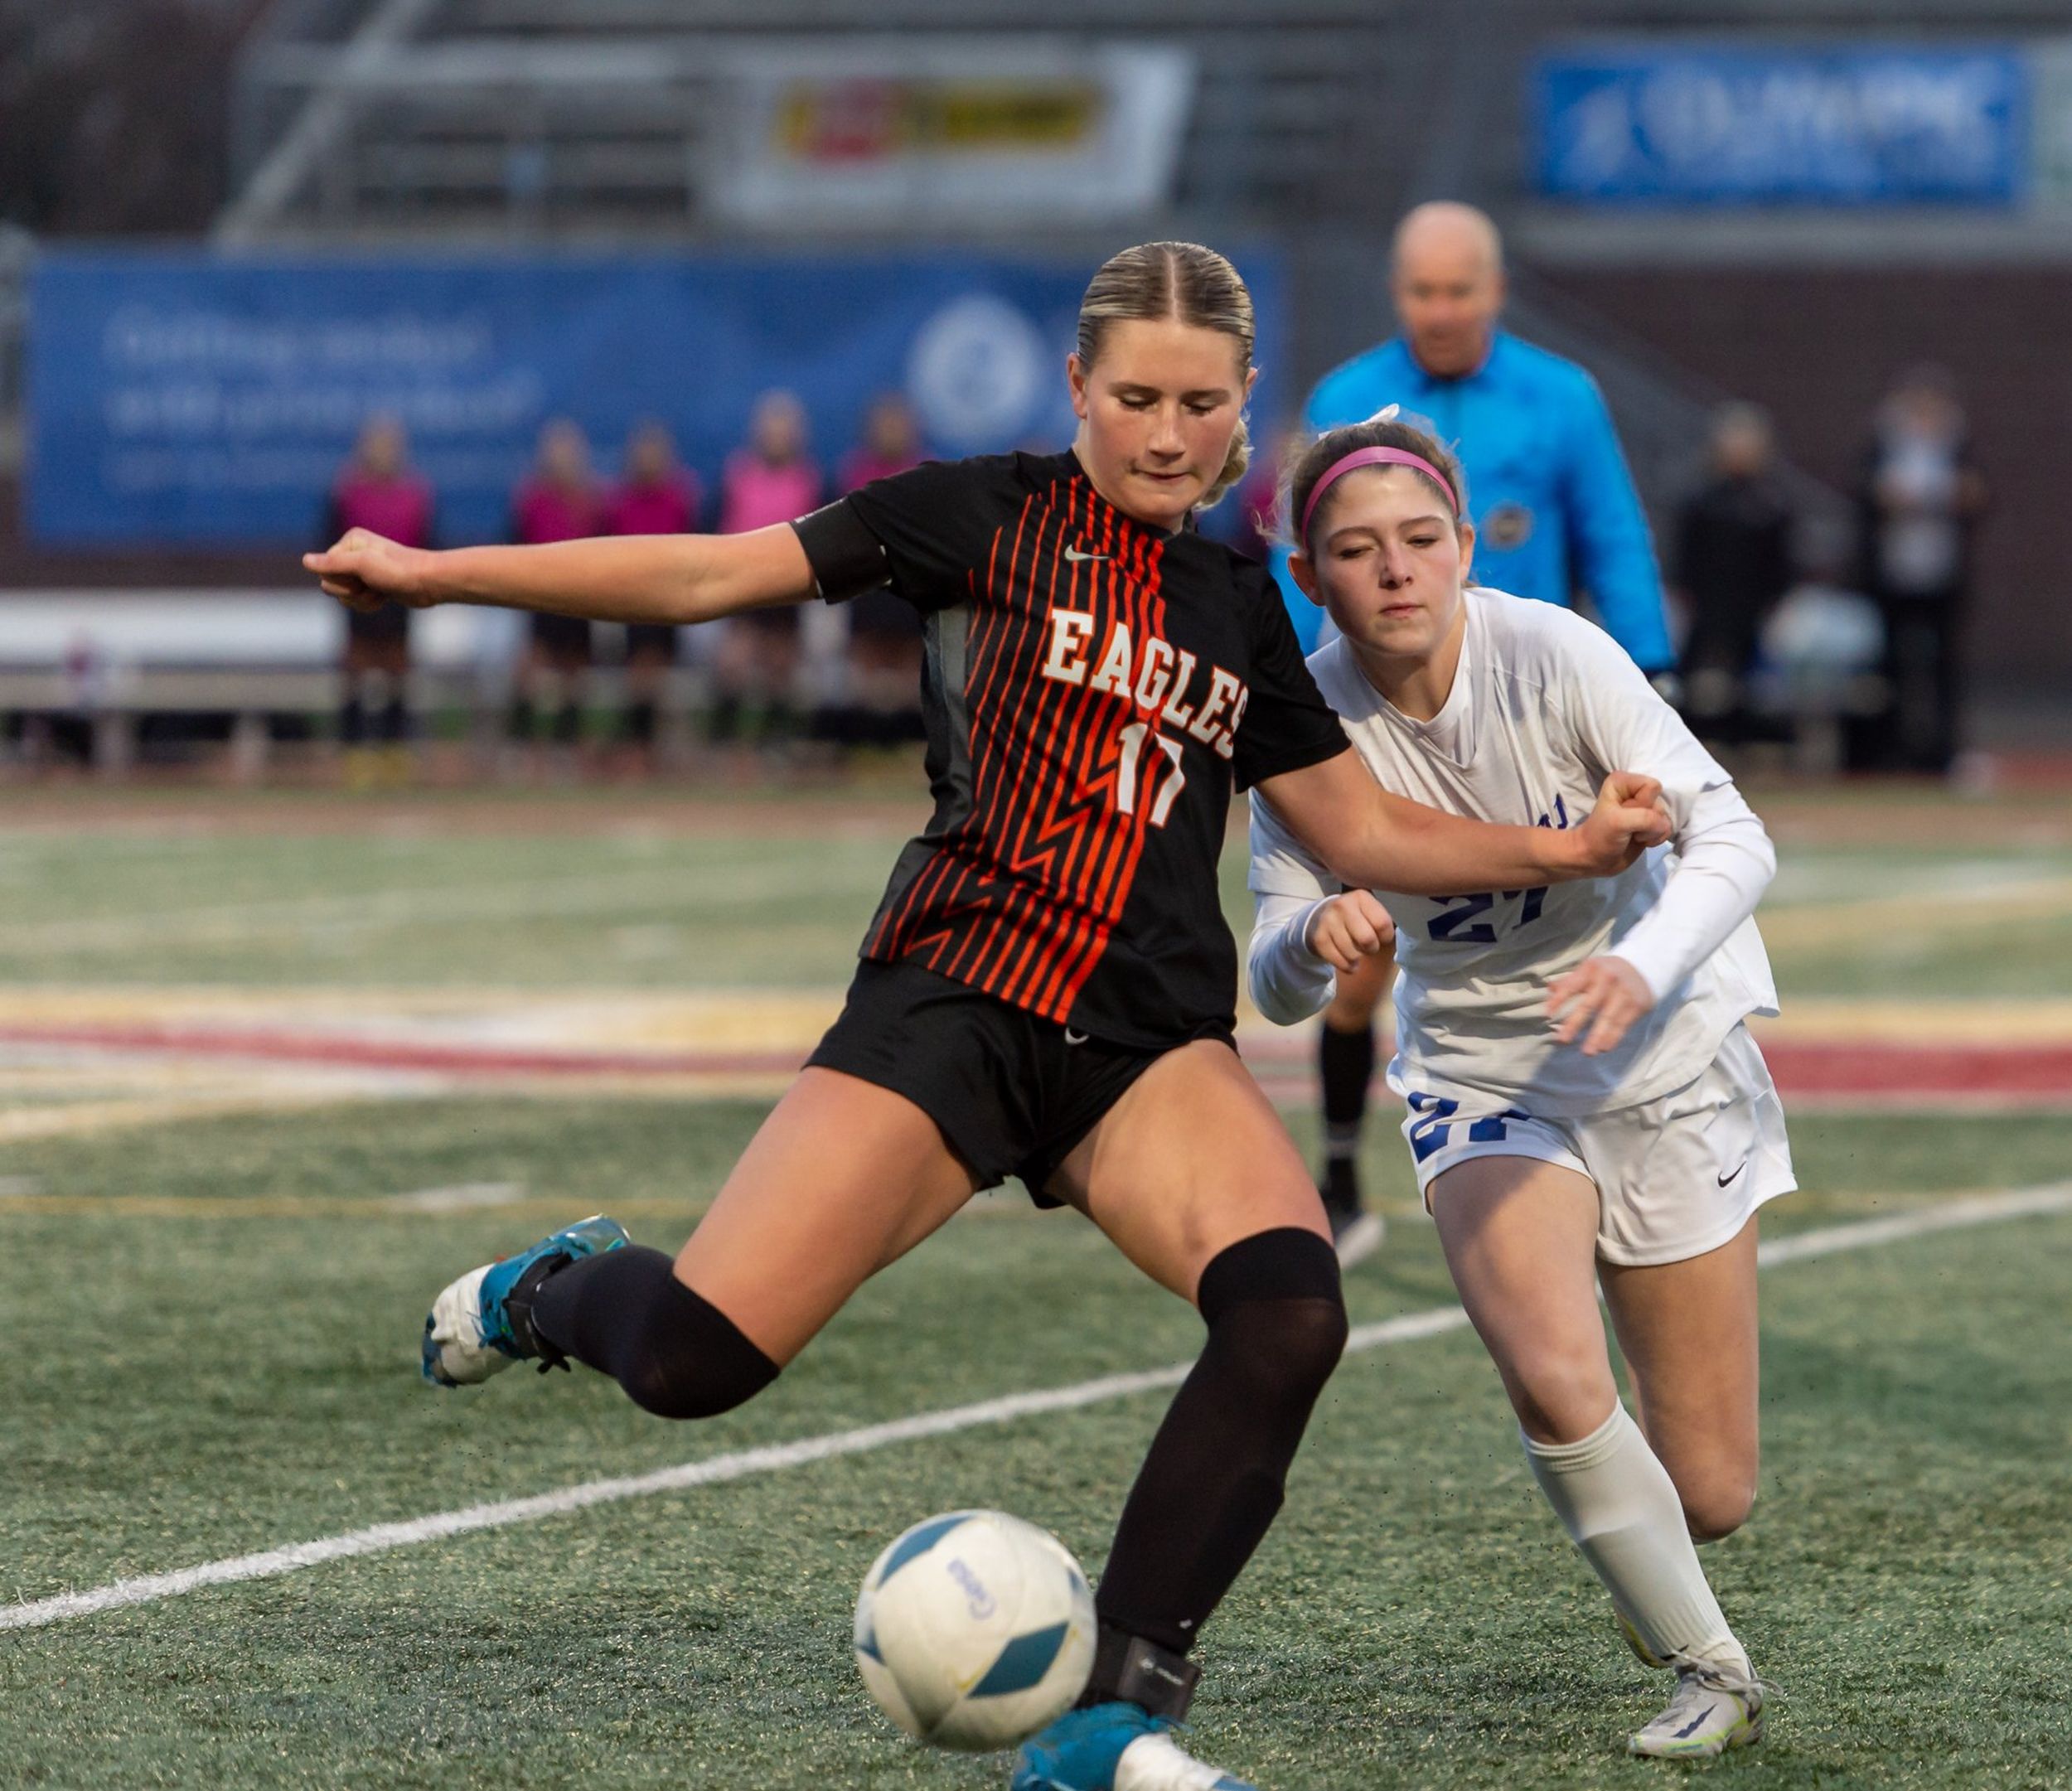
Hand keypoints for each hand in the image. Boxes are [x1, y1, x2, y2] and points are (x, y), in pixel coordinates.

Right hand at [302, 529, 437, 611]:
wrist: (429, 584)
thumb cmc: (398, 571)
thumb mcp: (363, 565)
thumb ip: (333, 564)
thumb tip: (306, 561)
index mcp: (350, 542)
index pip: (324, 570)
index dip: (341, 580)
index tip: (363, 577)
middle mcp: (353, 554)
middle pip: (330, 584)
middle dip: (351, 592)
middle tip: (372, 585)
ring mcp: (362, 571)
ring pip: (343, 596)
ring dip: (361, 600)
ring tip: (380, 592)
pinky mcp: (371, 585)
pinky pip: (356, 602)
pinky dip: (368, 604)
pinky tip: (384, 598)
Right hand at [1303, 889, 1395, 972]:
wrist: (1325, 916)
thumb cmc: (1358, 917)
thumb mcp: (1371, 911)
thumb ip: (1384, 921)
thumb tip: (1397, 938)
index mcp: (1361, 897)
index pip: (1382, 924)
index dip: (1386, 936)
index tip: (1382, 936)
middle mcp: (1343, 905)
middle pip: (1367, 939)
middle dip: (1372, 948)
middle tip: (1369, 945)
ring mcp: (1328, 921)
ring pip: (1353, 954)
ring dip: (1358, 957)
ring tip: (1357, 950)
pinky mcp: (1319, 938)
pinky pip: (1340, 962)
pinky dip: (1348, 966)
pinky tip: (1349, 960)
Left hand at [1547, 954, 1653, 1054]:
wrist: (1646, 966)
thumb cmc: (1609, 971)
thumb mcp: (1590, 968)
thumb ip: (1570, 980)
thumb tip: (1548, 989)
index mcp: (1592, 969)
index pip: (1571, 986)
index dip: (1558, 1000)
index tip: (1547, 1014)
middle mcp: (1608, 980)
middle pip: (1588, 1005)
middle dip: (1574, 1023)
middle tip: (1562, 1040)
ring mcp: (1624, 993)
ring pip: (1607, 1018)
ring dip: (1597, 1037)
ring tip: (1587, 1052)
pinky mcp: (1637, 1005)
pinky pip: (1623, 1024)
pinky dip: (1613, 1037)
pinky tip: (1604, 1047)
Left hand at [1564, 772, 1671, 875]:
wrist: (1595, 860)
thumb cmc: (1601, 837)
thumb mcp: (1619, 822)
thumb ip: (1645, 818)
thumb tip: (1664, 825)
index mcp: (1623, 781)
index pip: (1652, 786)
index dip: (1642, 804)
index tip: (1625, 815)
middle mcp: (1636, 790)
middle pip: (1660, 801)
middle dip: (1647, 820)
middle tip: (1628, 827)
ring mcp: (1645, 808)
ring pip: (1664, 816)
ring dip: (1651, 831)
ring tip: (1633, 835)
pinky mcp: (1651, 823)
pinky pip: (1667, 827)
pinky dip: (1657, 837)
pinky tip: (1641, 841)